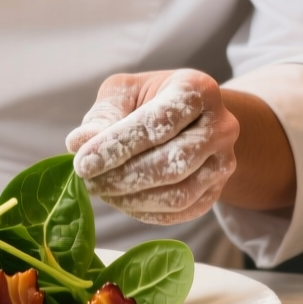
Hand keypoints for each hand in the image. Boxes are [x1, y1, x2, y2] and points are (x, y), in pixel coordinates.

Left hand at [64, 70, 239, 224]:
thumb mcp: (126, 92)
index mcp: (198, 90)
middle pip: (171, 163)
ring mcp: (223, 162)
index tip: (83, 163)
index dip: (118, 145)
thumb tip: (79, 143)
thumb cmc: (150, 100)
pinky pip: (179, 213)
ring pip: (178, 195)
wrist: (190, 119)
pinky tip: (120, 200)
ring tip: (100, 190)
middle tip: (87, 181)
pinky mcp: (216, 192)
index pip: (158, 122)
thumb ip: (103, 115)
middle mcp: (220, 126)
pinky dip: (144, 212)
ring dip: (131, 199)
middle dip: (122, 177)